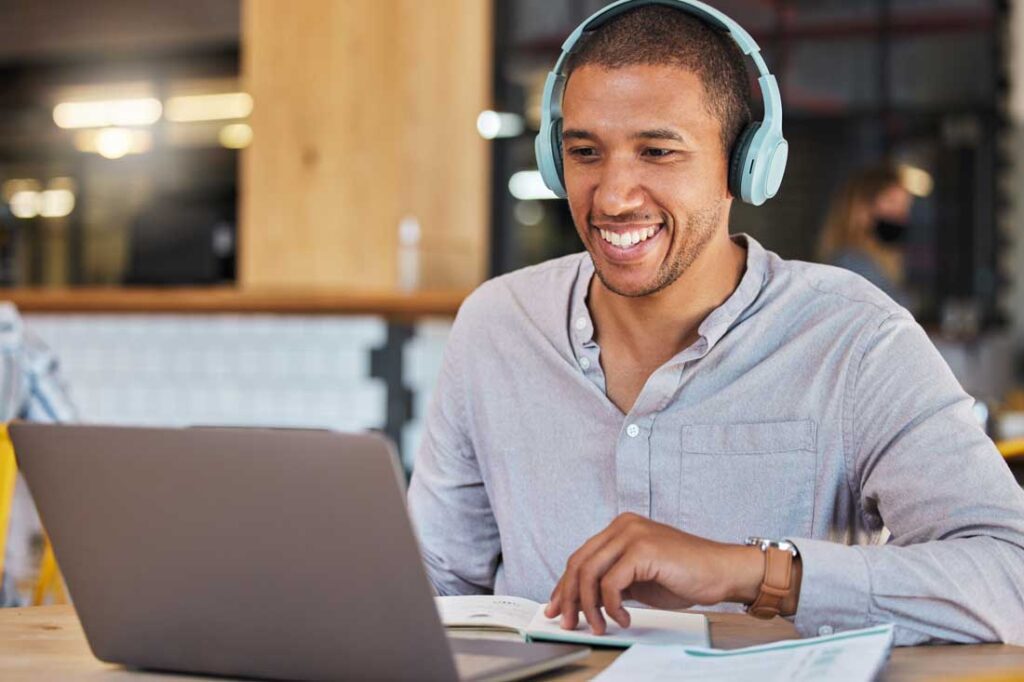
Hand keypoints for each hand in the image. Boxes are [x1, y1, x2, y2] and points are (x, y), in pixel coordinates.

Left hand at [544, 513, 764, 633]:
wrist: (721, 572)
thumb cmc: (685, 576)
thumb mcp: (639, 580)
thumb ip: (612, 583)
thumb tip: (583, 602)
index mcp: (620, 528)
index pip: (580, 557)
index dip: (565, 585)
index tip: (556, 607)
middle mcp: (623, 526)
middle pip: (579, 563)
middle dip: (569, 597)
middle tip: (567, 622)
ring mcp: (632, 534)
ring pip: (589, 573)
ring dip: (588, 606)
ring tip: (598, 626)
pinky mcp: (642, 549)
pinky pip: (610, 583)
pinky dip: (612, 606)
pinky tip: (623, 618)